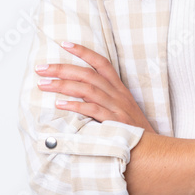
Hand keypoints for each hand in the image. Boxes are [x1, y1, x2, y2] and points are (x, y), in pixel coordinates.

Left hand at [34, 42, 156, 133]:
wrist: (153, 150)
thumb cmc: (133, 132)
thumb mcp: (122, 110)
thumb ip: (104, 100)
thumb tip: (78, 95)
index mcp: (119, 89)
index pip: (101, 63)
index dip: (84, 52)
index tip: (65, 44)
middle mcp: (117, 95)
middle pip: (88, 74)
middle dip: (62, 68)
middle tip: (41, 68)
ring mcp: (116, 108)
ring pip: (87, 89)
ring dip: (63, 85)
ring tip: (44, 84)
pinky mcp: (114, 123)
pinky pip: (92, 110)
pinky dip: (75, 106)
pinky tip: (60, 104)